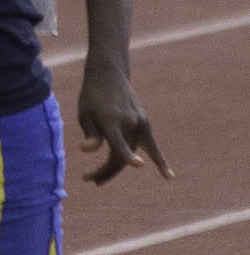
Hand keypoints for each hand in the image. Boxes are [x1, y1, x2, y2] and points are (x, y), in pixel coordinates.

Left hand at [78, 69, 172, 184]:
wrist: (109, 76)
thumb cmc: (92, 97)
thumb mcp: (85, 114)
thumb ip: (90, 134)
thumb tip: (86, 149)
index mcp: (111, 121)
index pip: (120, 142)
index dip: (127, 154)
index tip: (138, 164)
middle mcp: (128, 123)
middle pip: (120, 156)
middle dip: (104, 171)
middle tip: (87, 178)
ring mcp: (139, 123)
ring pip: (131, 154)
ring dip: (116, 168)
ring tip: (98, 179)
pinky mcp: (144, 124)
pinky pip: (152, 147)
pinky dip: (160, 161)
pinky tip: (169, 177)